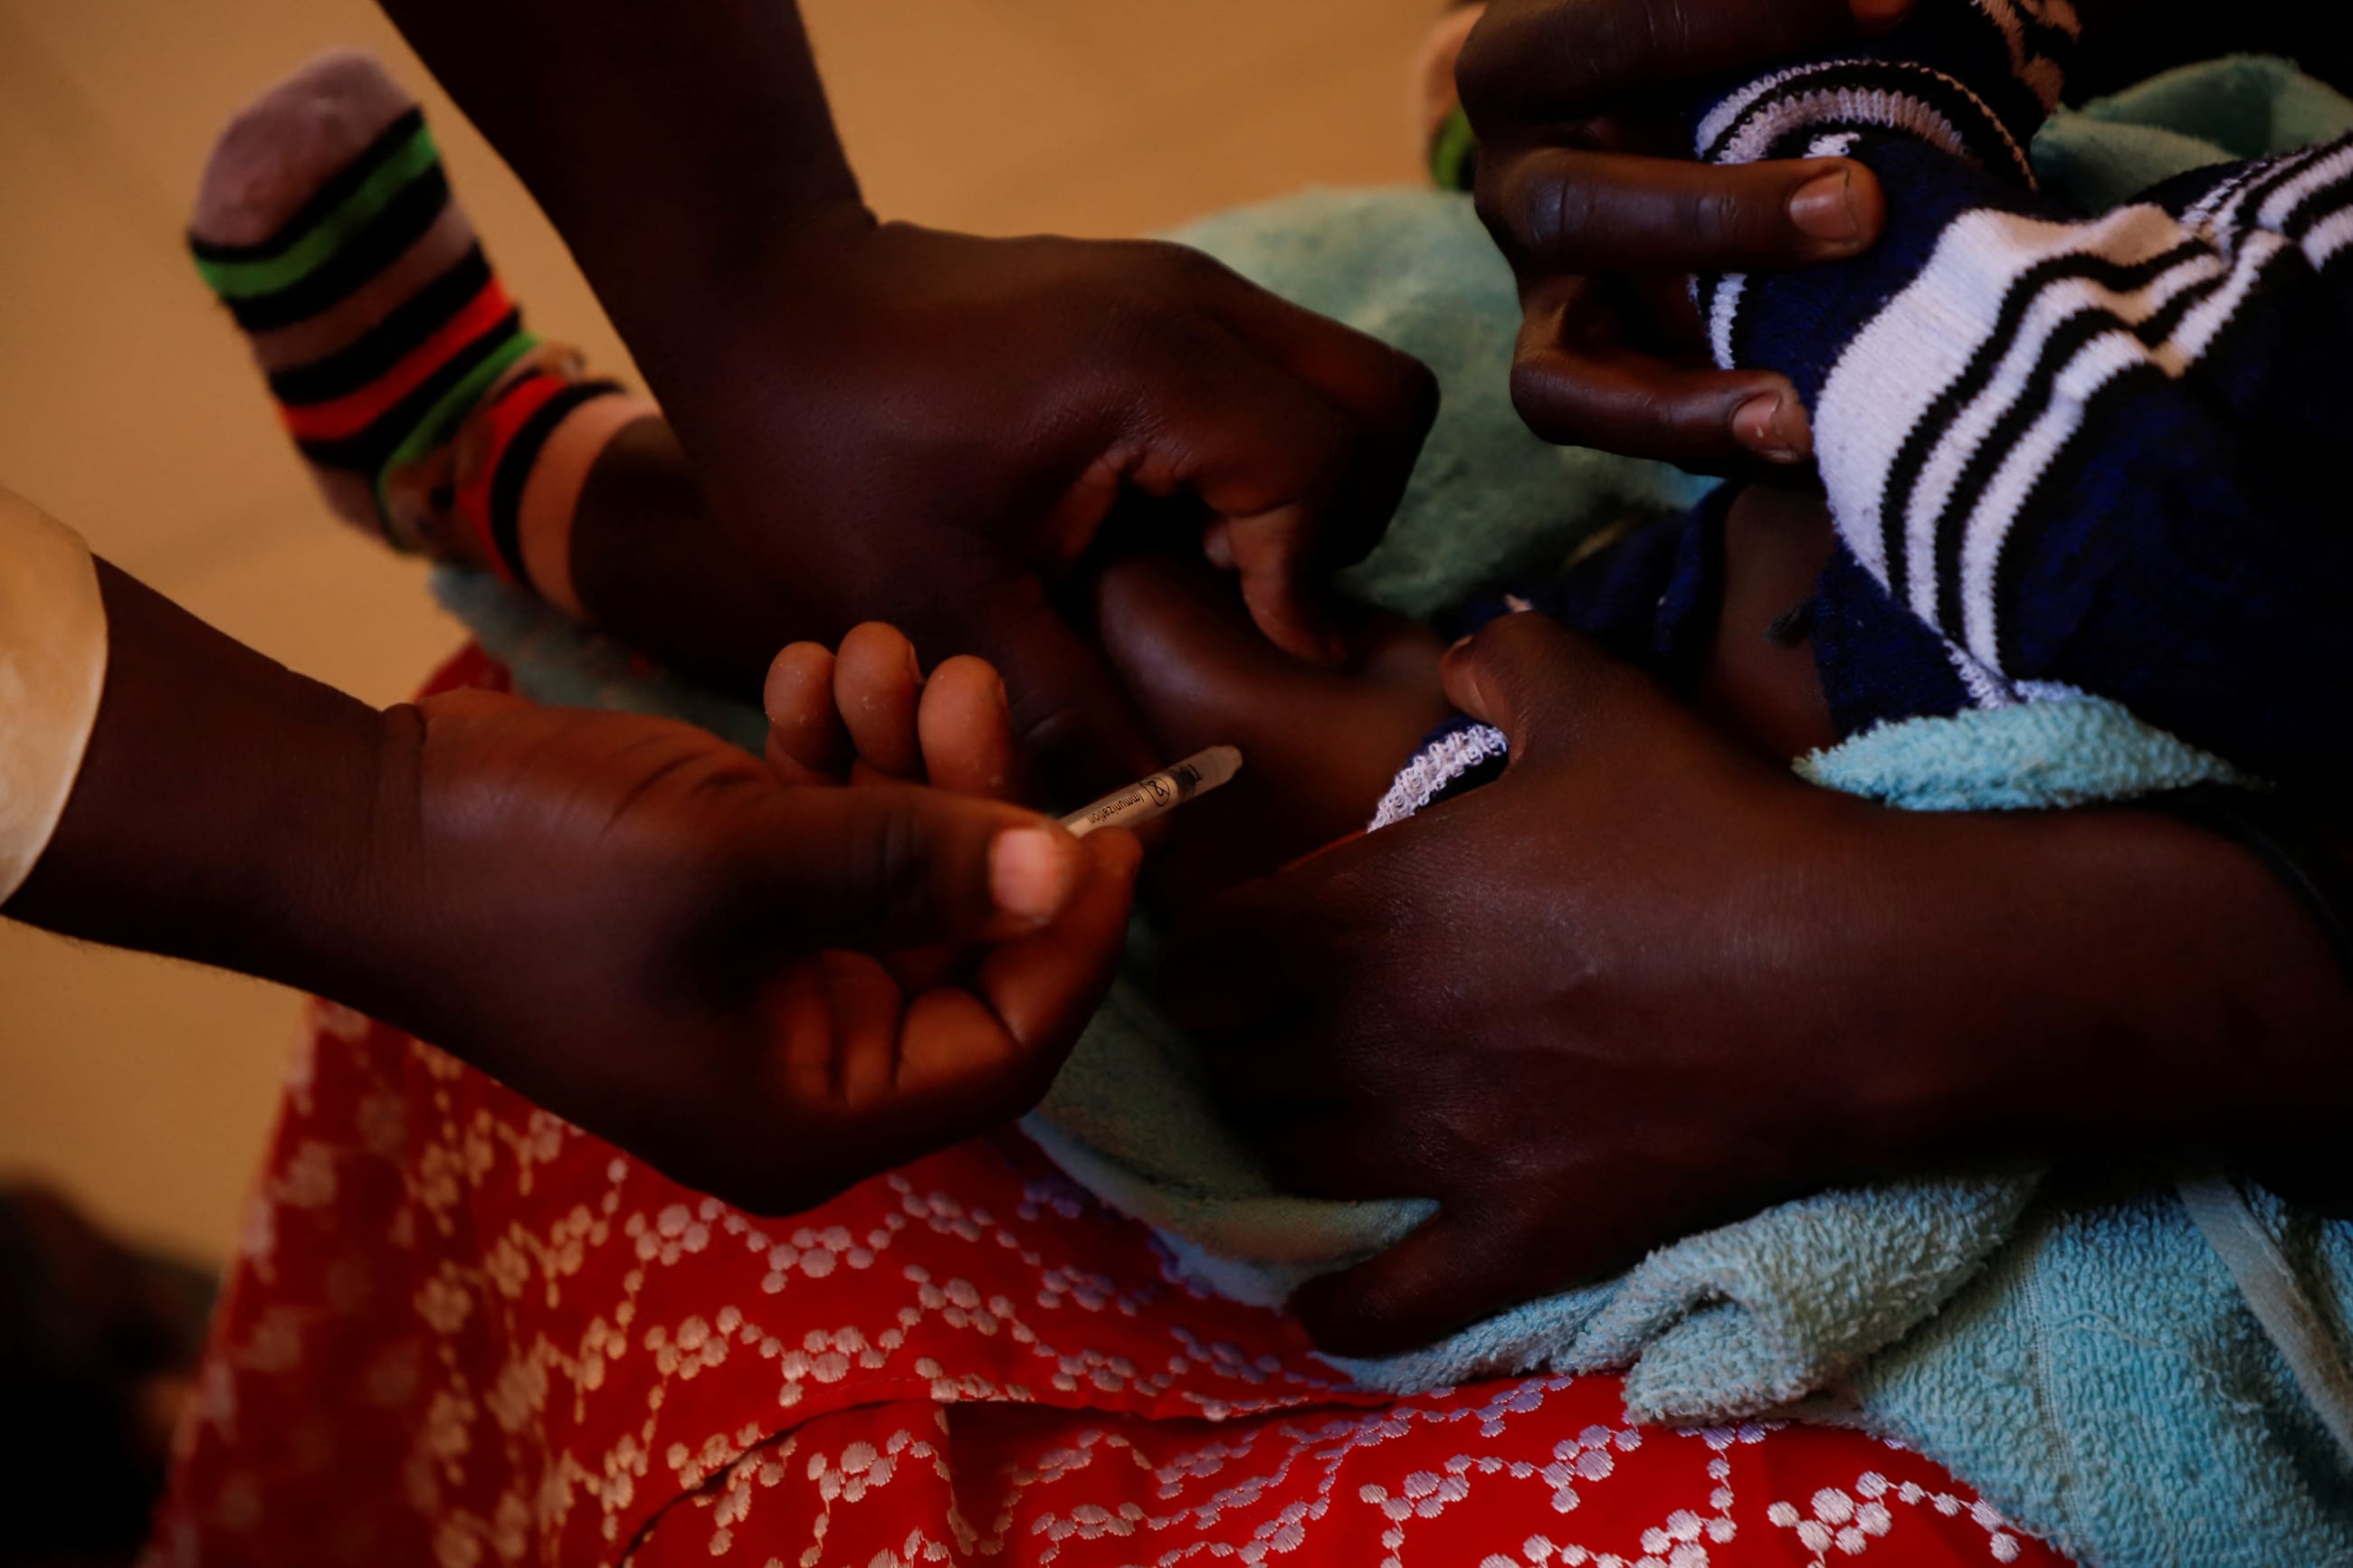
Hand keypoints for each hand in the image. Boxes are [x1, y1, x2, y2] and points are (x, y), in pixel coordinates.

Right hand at [370, 684, 1138, 1215]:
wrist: (356, 824)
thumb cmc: (532, 872)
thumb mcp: (740, 862)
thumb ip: (911, 861)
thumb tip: (1065, 868)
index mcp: (810, 1113)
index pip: (1007, 1044)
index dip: (1073, 935)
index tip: (1115, 820)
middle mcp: (800, 1064)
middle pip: (959, 939)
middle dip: (967, 799)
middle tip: (956, 673)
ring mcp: (763, 983)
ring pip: (898, 869)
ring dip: (899, 754)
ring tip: (872, 648)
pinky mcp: (728, 907)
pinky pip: (826, 837)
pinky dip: (831, 755)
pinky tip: (806, 670)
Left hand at [601, 211, 1440, 789]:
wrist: (759, 302)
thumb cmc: (826, 448)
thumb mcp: (937, 608)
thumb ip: (1064, 715)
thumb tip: (1157, 821)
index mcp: (1153, 366)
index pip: (1332, 469)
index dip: (1302, 579)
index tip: (1239, 639)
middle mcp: (1194, 300)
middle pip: (1384, 405)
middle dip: (1340, 520)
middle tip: (1234, 588)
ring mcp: (1185, 282)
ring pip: (1347, 382)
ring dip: (1307, 486)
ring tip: (1197, 554)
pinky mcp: (1162, 294)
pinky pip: (1280, 371)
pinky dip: (1262, 451)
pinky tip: (1162, 512)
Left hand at [1165, 614, 2352, 1354]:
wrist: (1849, 980)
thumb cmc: (1712, 832)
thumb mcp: (1601, 704)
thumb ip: (1506, 660)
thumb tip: (1457, 649)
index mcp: (1371, 908)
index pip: (1211, 952)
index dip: (1202, 949)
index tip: (1225, 942)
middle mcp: (1376, 1032)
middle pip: (1235, 1058)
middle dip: (1232, 1038)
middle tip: (1263, 1021)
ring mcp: (1440, 1145)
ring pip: (1289, 1160)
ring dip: (1274, 1133)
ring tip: (1294, 1112)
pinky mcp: (1517, 1233)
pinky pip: (1392, 1299)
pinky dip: (1340, 1309)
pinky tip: (1316, 1306)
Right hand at [1457, 0, 1904, 467]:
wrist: (1669, 123)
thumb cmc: (1727, 47)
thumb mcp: (1736, 24)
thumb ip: (1792, 19)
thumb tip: (1897, 3)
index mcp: (1529, 60)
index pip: (1613, 34)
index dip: (1744, 22)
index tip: (1891, 7)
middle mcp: (1512, 182)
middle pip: (1575, 211)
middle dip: (1719, 220)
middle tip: (1860, 209)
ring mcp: (1537, 294)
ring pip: (1559, 372)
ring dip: (1681, 398)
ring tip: (1799, 413)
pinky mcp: (1574, 375)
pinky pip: (1612, 437)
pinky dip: (1704, 446)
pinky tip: (1811, 447)